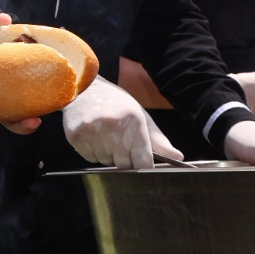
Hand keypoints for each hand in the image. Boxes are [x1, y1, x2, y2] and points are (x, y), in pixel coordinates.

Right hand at [62, 76, 182, 169]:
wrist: (82, 88)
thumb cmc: (115, 102)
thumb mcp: (140, 115)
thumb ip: (158, 139)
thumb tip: (178, 156)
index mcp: (133, 121)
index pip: (143, 162)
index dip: (143, 165)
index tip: (142, 163)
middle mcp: (113, 127)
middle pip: (124, 165)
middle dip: (124, 158)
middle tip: (119, 140)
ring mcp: (93, 133)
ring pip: (106, 162)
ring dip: (108, 154)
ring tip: (104, 135)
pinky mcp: (77, 137)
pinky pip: (91, 158)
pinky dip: (93, 152)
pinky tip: (93, 136)